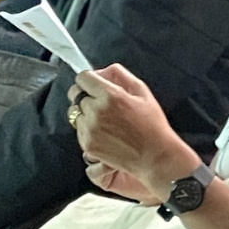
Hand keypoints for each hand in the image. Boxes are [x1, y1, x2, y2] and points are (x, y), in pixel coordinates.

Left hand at [70, 65, 196, 198]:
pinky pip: (78, 130)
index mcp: (110, 95)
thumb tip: (101, 71)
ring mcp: (90, 130)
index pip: (82, 78)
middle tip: (100, 102)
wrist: (154, 156)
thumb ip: (119, 74)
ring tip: (104, 120)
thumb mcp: (142, 91)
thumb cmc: (152, 125)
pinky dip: (87, 129)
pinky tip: (105, 132)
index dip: (88, 79)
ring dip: (84, 113)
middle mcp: (96, 112)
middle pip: (75, 94)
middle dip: (85, 95)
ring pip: (74, 113)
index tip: (93, 84)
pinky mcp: (87, 145)